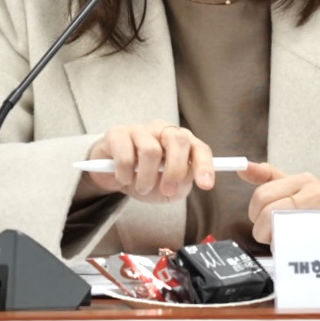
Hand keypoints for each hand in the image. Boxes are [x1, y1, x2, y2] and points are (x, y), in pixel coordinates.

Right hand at [81, 120, 215, 203]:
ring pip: (151, 150)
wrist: (113, 176)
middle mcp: (163, 130)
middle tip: (167, 191)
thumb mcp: (167, 189)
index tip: (206, 185)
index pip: (199, 148)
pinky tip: (124, 179)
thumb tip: (189, 175)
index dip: (204, 165)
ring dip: (147, 178)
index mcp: (181, 142)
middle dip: (175, 170)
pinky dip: (125, 175)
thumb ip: (182, 183)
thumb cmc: (145, 179)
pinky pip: (125, 156)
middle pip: (178, 140)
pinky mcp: (117, 133)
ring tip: (141, 187)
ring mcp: (140, 129)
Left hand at [239, 162, 319, 244]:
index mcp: (302, 180)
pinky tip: (293, 248)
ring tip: (282, 240)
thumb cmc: (318, 204)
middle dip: (261, 230)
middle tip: (268, 234)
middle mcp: (313, 194)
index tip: (259, 220)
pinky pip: (293, 246)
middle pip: (267, 214)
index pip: (262, 195)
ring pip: (279, 231)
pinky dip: (288, 250)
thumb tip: (241, 168)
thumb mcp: (295, 185)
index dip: (254, 212)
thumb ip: (267, 177)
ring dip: (274, 241)